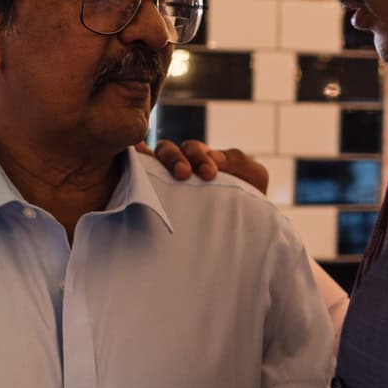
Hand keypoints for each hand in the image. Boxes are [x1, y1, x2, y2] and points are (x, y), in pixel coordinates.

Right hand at [139, 140, 269, 193]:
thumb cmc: (247, 205)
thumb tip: (213, 156)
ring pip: (150, 161)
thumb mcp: (253, 179)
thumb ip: (240, 161)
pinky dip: (134, 161)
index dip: (198, 156)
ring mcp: (161, 183)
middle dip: (176, 158)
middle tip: (185, 174)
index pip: (191, 148)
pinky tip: (133, 161)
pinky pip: (135, 175)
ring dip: (160, 163)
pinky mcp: (148, 199)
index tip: (210, 173)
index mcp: (199, 160)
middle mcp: (176, 167)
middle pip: (167, 150)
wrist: (243, 239)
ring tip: (174, 177)